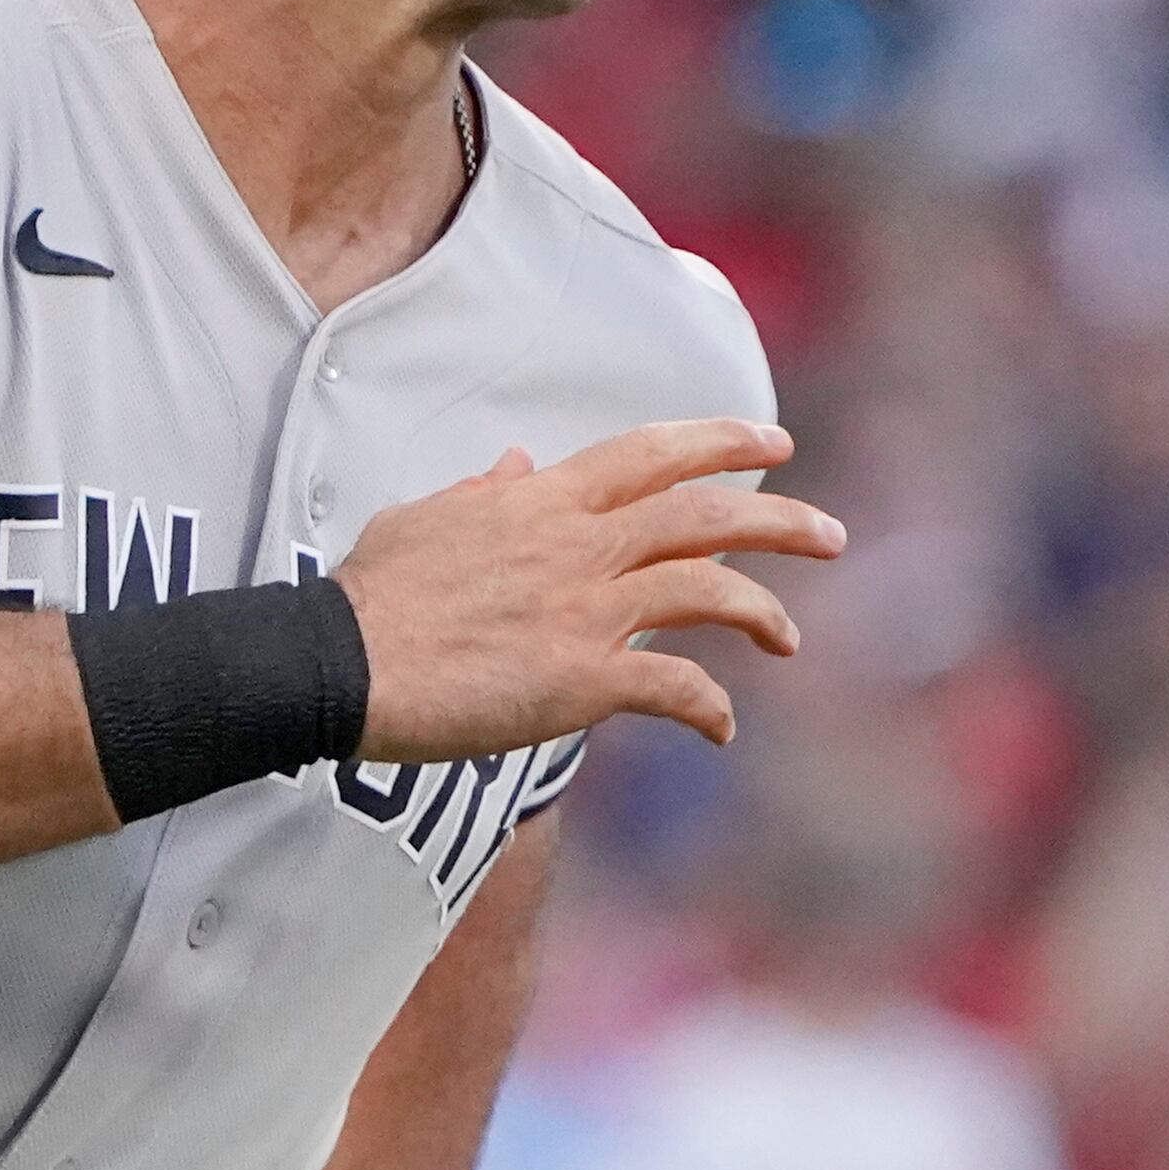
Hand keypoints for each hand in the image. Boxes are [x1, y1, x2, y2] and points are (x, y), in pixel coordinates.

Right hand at [332, 418, 842, 759]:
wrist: (340, 662)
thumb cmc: (371, 596)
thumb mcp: (425, 519)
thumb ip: (482, 493)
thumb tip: (515, 464)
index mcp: (543, 501)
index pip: (650, 454)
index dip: (721, 441)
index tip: (773, 441)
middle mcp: (578, 544)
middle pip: (703, 513)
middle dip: (778, 518)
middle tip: (828, 533)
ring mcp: (586, 609)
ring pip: (708, 589)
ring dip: (763, 610)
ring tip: (791, 636)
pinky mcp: (583, 679)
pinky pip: (674, 687)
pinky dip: (709, 707)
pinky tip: (722, 728)